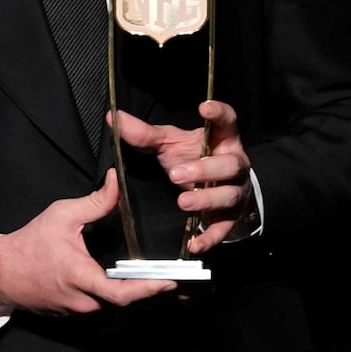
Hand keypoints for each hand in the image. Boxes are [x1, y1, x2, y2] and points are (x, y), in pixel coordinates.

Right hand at [0, 169, 176, 318]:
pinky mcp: (74, 314)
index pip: (122, 292)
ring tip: (159, 279)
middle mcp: (84, 301)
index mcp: (82, 277)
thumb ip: (95, 202)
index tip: (171, 281)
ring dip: (135, 294)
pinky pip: (102, 308)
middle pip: (125, 302)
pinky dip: (118, 297)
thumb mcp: (62, 215)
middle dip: (150, 291)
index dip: (149, 289)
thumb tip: (116, 181)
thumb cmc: (30, 243)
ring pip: (115, 307)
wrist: (1, 273)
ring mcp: (78, 311)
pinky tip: (131, 283)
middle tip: (176, 279)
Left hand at [109, 100, 255, 253]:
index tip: (204, 108)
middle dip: (204, 169)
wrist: (215, 188)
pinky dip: (209, 237)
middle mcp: (235, 164)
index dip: (219, 113)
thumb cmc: (193, 158)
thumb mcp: (170, 144)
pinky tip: (194, 243)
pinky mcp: (230, 217)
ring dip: (206, 199)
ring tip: (183, 203)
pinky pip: (223, 228)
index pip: (228, 121)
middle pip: (230, 164)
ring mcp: (236, 191)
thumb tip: (114, 118)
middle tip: (176, 174)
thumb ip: (145, 134)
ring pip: (228, 195)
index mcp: (222, 139)